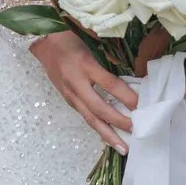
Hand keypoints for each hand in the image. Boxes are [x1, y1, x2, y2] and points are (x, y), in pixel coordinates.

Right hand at [31, 32, 135, 152]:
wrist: (42, 41)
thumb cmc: (70, 36)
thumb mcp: (91, 39)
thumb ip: (109, 54)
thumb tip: (134, 71)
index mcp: (84, 64)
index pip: (109, 84)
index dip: (126, 96)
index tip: (142, 105)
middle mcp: (76, 82)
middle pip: (99, 108)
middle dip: (118, 121)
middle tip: (136, 131)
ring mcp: (70, 93)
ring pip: (90, 118)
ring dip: (107, 134)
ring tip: (123, 148)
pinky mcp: (68, 99)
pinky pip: (85, 116)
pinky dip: (98, 128)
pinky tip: (109, 138)